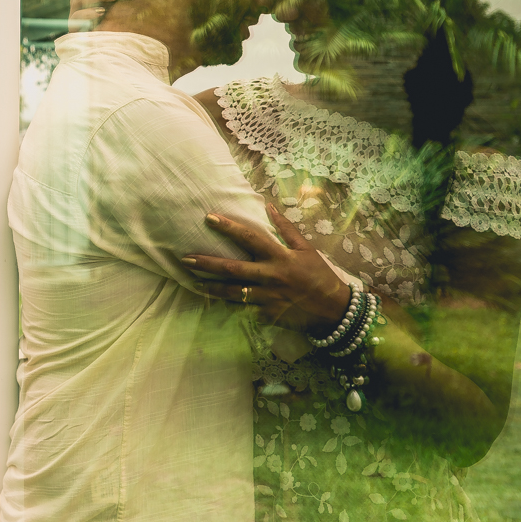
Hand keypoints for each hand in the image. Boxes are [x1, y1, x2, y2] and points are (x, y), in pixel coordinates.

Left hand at [182, 204, 349, 332]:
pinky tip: (215, 302)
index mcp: (280, 257)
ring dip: (211, 288)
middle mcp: (271, 276)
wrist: (334, 311)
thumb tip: (268, 206)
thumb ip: (286, 229)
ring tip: (192, 282)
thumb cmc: (320, 276)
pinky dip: (231, 305)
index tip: (209, 218)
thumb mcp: (306, 249)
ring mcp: (267, 298)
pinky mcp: (267, 315)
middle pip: (232, 268)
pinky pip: (244, 309)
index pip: (250, 238)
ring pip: (232, 293)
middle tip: (185, 259)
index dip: (229, 227)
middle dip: (207, 263)